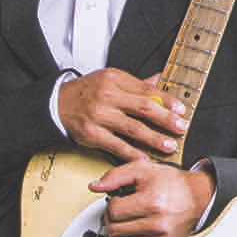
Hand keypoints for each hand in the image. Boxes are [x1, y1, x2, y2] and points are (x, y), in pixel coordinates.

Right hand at [50, 67, 185, 162]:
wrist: (56, 104)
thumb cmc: (85, 92)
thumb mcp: (109, 78)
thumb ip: (135, 83)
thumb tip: (159, 80)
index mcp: (115, 79)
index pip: (147, 90)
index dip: (167, 101)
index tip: (180, 109)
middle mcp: (107, 95)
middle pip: (144, 108)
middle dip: (166, 120)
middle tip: (180, 128)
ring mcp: (99, 116)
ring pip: (133, 128)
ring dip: (154, 139)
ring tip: (168, 145)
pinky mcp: (92, 134)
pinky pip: (116, 145)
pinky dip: (132, 153)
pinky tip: (144, 158)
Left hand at [90, 160, 214, 236]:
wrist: (197, 196)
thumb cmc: (172, 184)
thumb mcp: (143, 170)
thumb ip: (116, 176)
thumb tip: (95, 186)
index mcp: (152, 203)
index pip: (113, 212)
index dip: (111, 204)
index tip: (118, 200)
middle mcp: (157, 225)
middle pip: (114, 229)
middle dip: (111, 219)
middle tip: (119, 212)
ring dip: (114, 236)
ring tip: (121, 225)